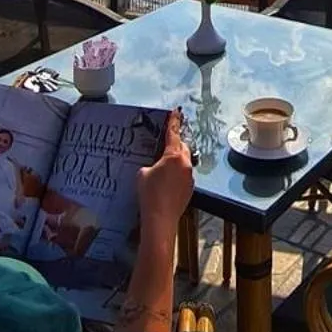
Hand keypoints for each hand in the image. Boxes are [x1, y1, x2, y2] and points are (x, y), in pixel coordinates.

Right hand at [135, 112, 194, 235]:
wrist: (160, 219)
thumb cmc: (149, 194)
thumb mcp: (142, 174)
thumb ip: (150, 165)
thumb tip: (154, 168)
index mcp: (173, 156)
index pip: (173, 134)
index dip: (173, 122)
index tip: (175, 112)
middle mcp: (185, 164)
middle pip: (182, 147)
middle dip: (174, 144)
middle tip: (166, 142)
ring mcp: (190, 177)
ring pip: (184, 162)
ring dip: (175, 161)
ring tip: (163, 167)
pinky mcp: (190, 189)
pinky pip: (184, 175)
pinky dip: (176, 174)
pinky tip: (166, 183)